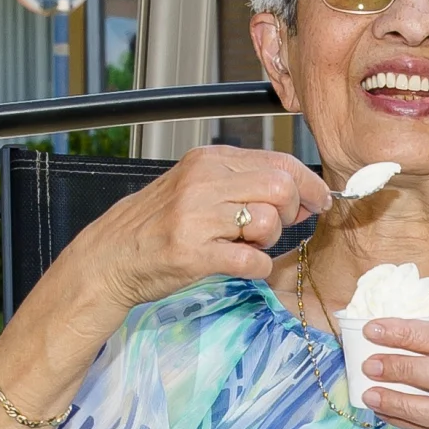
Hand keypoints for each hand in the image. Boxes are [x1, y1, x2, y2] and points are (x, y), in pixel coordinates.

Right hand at [75, 144, 332, 315]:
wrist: (111, 256)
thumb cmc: (158, 224)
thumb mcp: (197, 187)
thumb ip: (245, 184)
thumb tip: (303, 194)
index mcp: (208, 160)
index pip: (279, 162)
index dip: (308, 185)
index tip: (316, 202)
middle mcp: (203, 181)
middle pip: (281, 188)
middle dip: (289, 213)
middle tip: (271, 229)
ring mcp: (197, 217)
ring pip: (268, 222)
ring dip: (267, 242)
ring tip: (242, 246)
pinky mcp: (194, 253)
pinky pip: (252, 261)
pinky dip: (256, 268)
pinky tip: (239, 265)